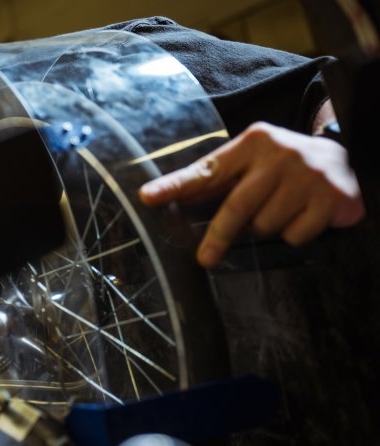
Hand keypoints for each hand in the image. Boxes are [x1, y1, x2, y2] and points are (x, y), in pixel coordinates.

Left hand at [140, 122, 363, 267]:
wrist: (344, 160)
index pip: (206, 170)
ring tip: (279, 211)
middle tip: (205, 258)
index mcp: (253, 142)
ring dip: (264, 229)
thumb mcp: (250, 161)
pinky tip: (302, 216)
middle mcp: (280, 154)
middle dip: (218, 236)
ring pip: (265, 225)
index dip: (174, 186)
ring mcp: (308, 176)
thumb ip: (218, 179)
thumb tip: (174, 203)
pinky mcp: (331, 198)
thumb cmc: (281, 166)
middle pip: (235, 207)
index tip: (147, 197)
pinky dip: (292, 235)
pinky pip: (294, 235)